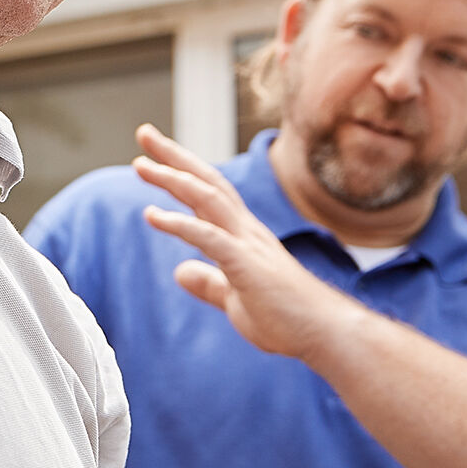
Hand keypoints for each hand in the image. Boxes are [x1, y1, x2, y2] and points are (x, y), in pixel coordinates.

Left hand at [133, 123, 363, 363]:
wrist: (325, 335)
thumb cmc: (287, 319)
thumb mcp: (235, 300)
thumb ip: (209, 284)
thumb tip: (179, 272)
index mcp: (244, 235)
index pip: (209, 191)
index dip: (182, 169)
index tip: (152, 155)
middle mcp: (247, 230)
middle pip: (207, 181)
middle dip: (174, 156)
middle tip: (144, 132)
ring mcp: (248, 244)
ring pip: (207, 198)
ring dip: (173, 178)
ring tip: (141, 165)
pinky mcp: (247, 265)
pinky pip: (209, 238)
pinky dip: (180, 223)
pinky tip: (153, 215)